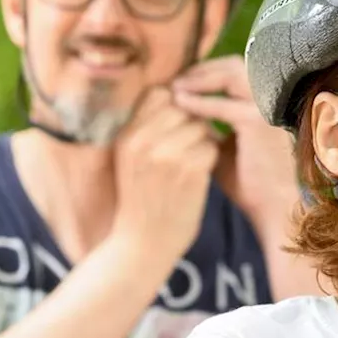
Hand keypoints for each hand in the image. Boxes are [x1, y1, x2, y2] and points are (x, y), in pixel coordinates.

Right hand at [109, 86, 219, 267]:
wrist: (143, 244)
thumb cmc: (141, 198)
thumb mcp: (130, 159)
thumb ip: (145, 127)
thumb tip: (173, 93)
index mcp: (126, 134)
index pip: (159, 94)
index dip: (175, 103)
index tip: (179, 121)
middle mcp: (142, 141)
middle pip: (183, 106)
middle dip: (192, 121)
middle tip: (191, 143)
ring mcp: (166, 155)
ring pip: (200, 125)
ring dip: (204, 140)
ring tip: (194, 160)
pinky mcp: (189, 171)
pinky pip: (211, 147)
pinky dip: (210, 159)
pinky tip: (199, 174)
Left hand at [170, 55, 299, 232]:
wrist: (271, 206)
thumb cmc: (247, 181)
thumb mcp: (219, 147)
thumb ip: (204, 126)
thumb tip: (176, 111)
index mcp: (262, 103)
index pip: (232, 72)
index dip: (204, 73)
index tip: (177, 83)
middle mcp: (269, 100)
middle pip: (232, 64)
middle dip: (200, 70)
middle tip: (173, 81)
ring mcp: (266, 107)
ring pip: (231, 72)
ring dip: (199, 78)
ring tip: (174, 89)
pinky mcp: (258, 122)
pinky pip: (224, 103)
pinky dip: (199, 102)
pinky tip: (179, 104)